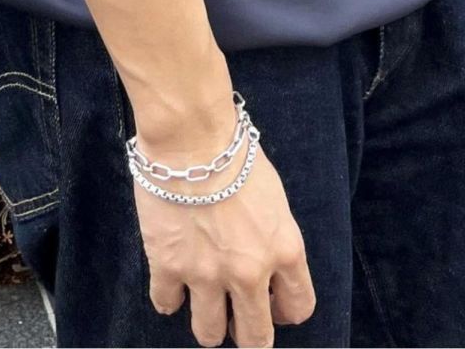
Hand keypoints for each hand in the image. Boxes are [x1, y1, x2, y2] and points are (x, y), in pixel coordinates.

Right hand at [132, 127, 315, 347]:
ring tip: (203, 305)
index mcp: (284, 251)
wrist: (192, 137)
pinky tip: (171, 281)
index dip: (284, 311)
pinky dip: (168, 297)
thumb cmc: (235, 154)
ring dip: (208, 324)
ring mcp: (207, 275)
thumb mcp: (274, 199)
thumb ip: (273, 238)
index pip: (299, 308)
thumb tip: (265, 263)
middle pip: (256, 338)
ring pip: (209, 334)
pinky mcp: (168, 268)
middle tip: (238, 322)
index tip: (272, 305)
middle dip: (248, 334)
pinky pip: (166, 304)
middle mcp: (249, 273)